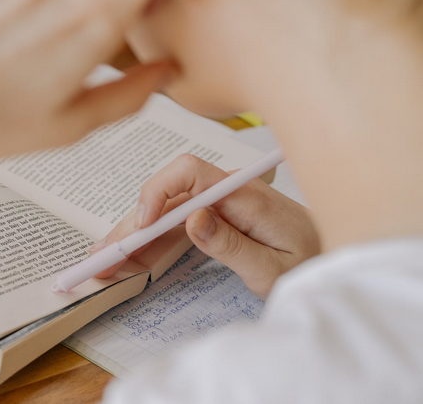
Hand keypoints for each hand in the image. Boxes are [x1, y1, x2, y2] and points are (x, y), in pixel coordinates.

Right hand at [93, 154, 319, 298]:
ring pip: (165, 212)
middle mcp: (226, 192)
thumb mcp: (275, 268)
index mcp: (244, 195)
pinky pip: (176, 225)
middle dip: (131, 224)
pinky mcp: (216, 217)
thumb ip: (233, 245)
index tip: (141, 225)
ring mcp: (218, 203)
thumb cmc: (312, 264)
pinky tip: (129, 256)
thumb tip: (191, 219)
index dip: (157, 192)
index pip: (189, 172)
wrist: (338, 260)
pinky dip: (151, 242)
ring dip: (134, 235)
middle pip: (167, 196)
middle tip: (102, 254)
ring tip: (104, 261)